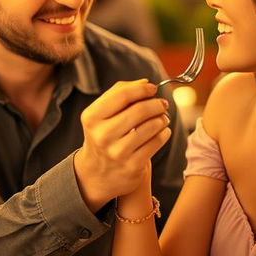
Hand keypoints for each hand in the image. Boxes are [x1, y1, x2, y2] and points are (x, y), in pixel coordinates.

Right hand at [73, 79, 170, 210]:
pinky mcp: (132, 166)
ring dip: (162, 118)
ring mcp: (118, 152)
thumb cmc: (104, 134)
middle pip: (139, 110)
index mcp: (92, 118)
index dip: (142, 89)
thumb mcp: (101, 113)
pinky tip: (161, 131)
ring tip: (162, 118)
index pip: (122, 95)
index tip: (152, 88)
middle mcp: (102, 135)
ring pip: (151, 126)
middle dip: (156, 104)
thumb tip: (145, 83)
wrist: (98, 173)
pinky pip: (156, 142)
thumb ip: (120, 93)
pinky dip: (163, 133)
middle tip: (162, 104)